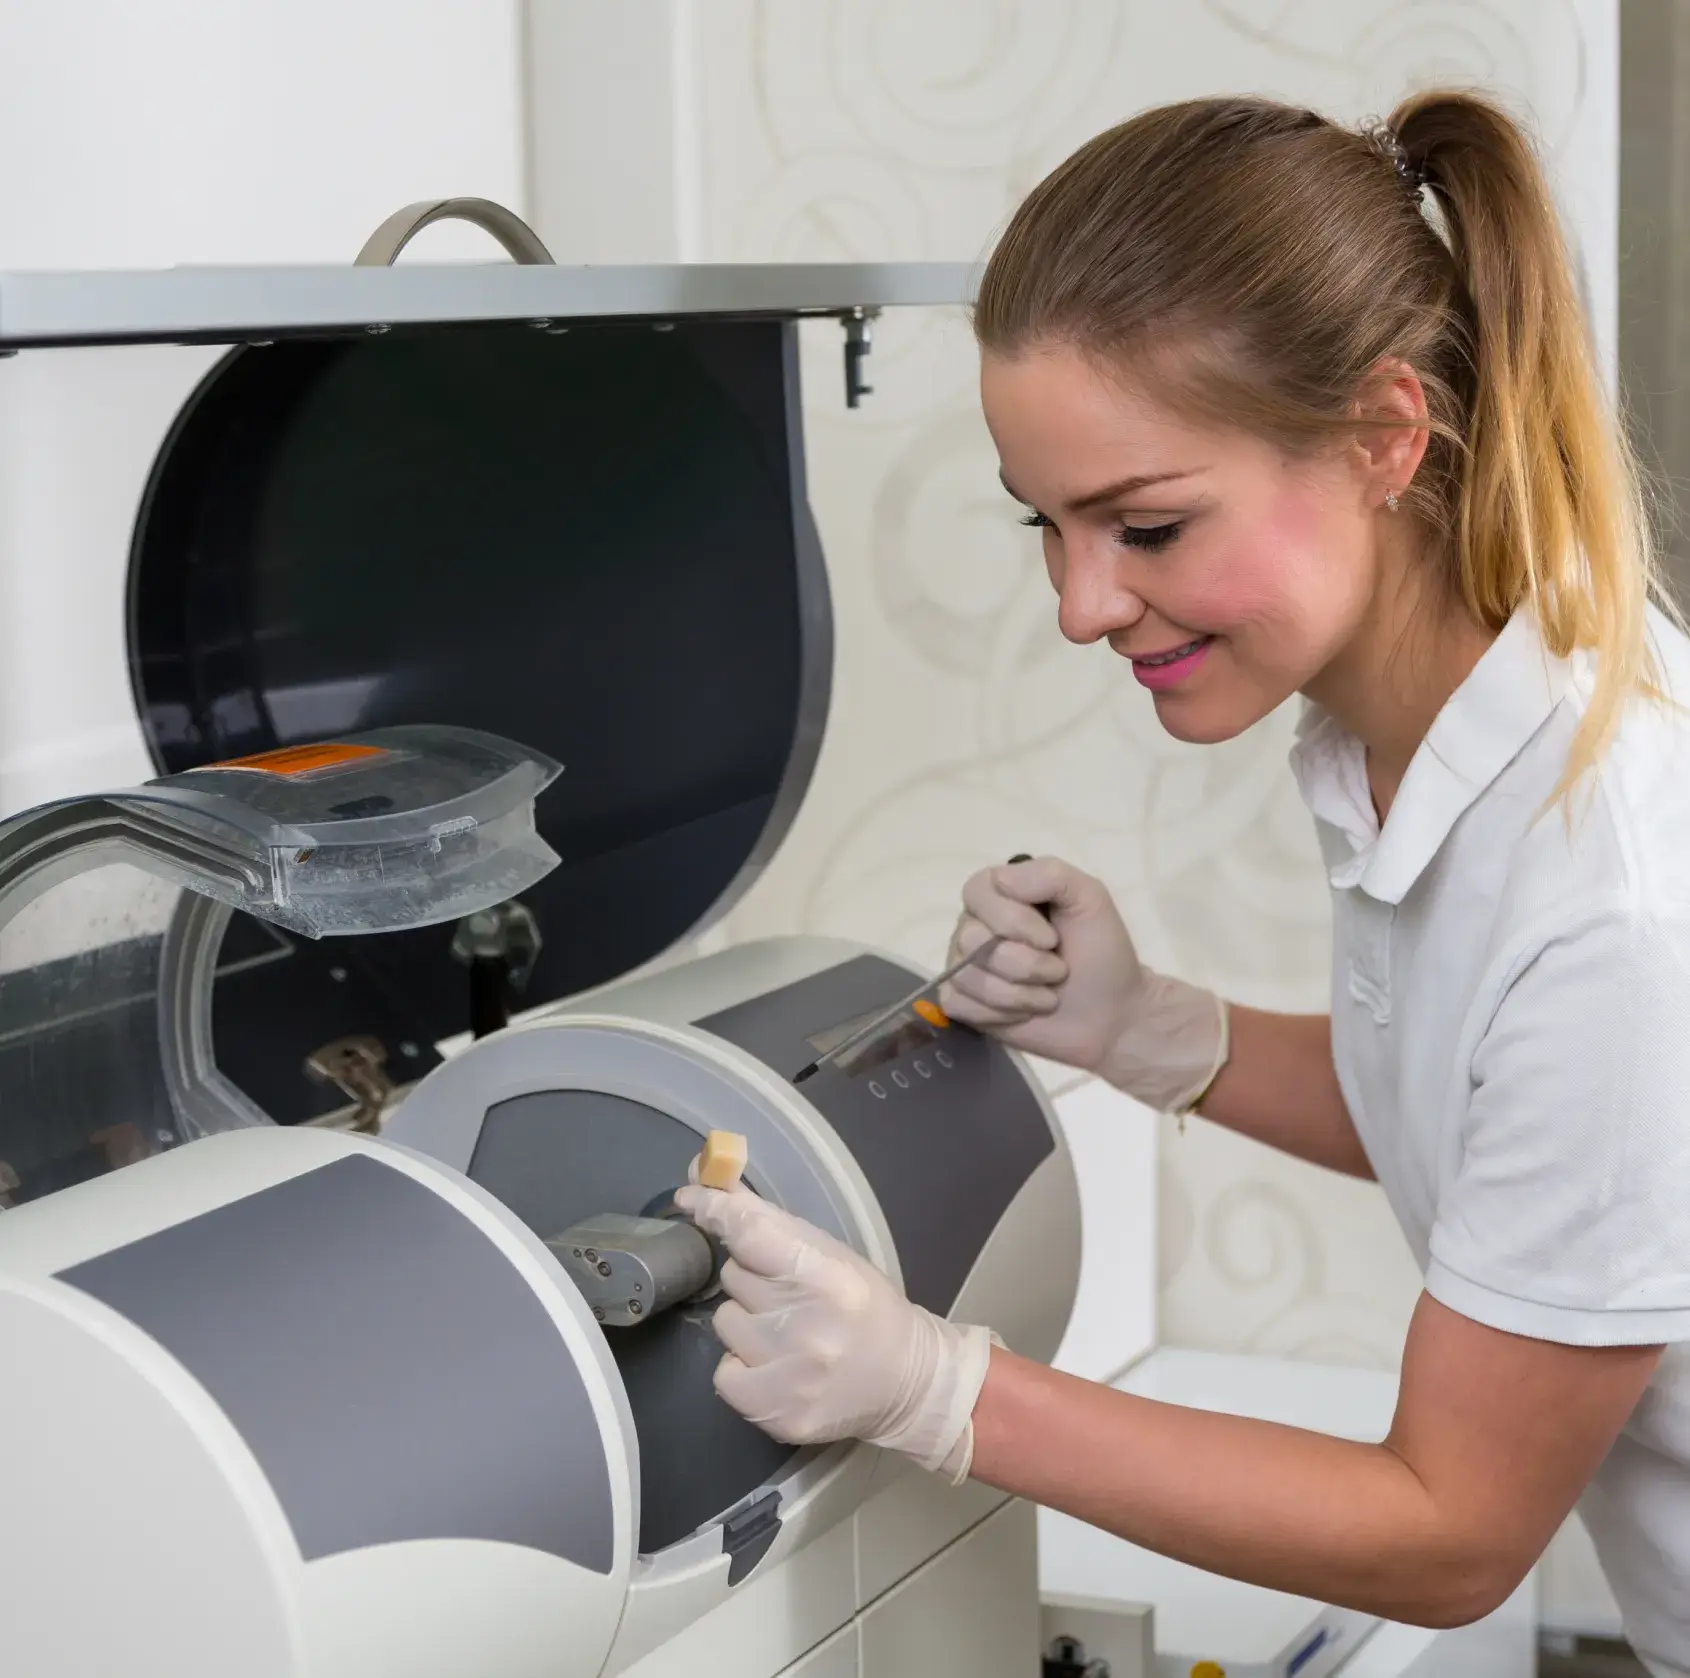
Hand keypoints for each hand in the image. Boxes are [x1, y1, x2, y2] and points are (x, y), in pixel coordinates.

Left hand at [671, 1182, 995, 1483]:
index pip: (752, 1234)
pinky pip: (722, 1373)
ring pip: (724, 1321)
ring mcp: (790, 1376)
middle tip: (787, 1293)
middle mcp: (807, 1327)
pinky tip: (776, 1366)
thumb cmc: (865, 1307)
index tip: (692, 1199)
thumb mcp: (832, 1255)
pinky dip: (742, 1366)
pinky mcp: (777, 1414)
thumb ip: (770, 1221)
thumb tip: (708, 1181)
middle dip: (751, 1276)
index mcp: (829, 1277)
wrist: (908, 1383)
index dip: (716, 1211)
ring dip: (746, 1321)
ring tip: (786, 1332)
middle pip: (734, 1277)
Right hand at [941, 854, 1227, 1112]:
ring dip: (1018, 995)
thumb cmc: (1101, 953)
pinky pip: (959, 1004)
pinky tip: (1024, 1013)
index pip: (976, 892)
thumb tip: (1000, 880)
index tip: (1052, 939)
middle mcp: (975, 926)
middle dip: (1025, 964)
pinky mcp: (964, 1004)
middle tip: (1057, 971)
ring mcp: (964, 965)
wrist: (1111, 1014)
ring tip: (1047, 995)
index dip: (1013, 920)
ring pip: (967, 976)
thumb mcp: (1090, 898)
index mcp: (1000, 894)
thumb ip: (1050, 874)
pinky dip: (999, 1014)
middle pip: (971, 939)